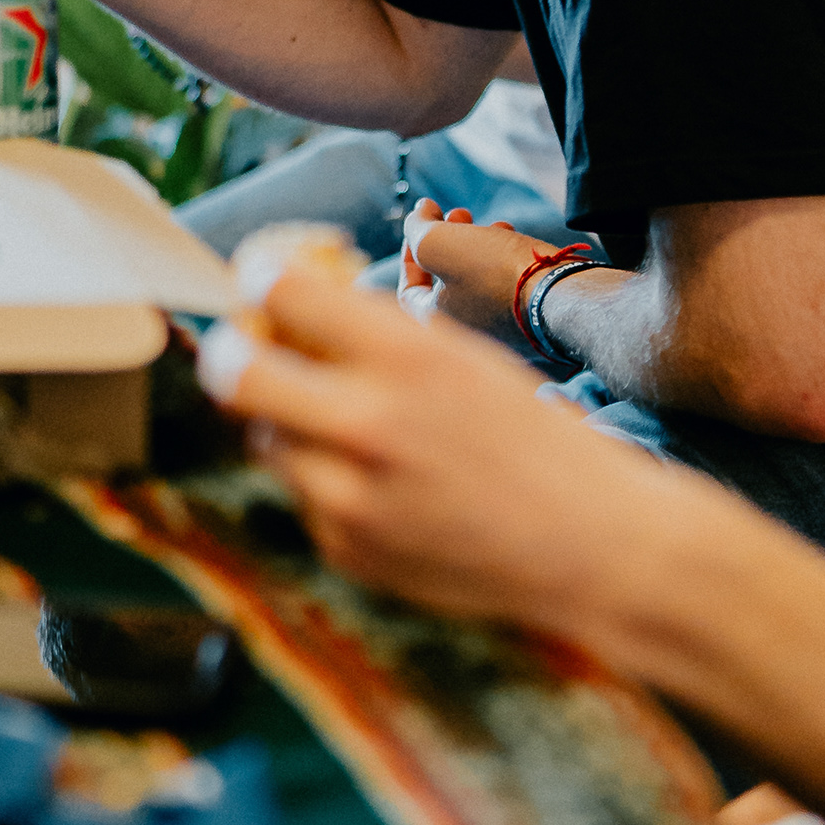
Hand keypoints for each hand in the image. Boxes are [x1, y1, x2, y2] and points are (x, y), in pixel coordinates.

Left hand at [208, 263, 696, 638]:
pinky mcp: (346, 549)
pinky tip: (386, 482)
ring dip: (287, 418)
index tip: (270, 280)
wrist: (590, 546)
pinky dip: (326, 478)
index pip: (277, 290)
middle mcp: (369, 425)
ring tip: (351, 422)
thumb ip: (376, 330)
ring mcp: (350, 498)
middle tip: (257, 348)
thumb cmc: (531, 440)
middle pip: (234, 371)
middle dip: (235, 351)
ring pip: (263, 436)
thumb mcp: (463, 358)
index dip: (261, 275)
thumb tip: (287, 297)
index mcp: (407, 358)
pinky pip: (301, 494)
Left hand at [399, 199, 561, 339]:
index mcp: (435, 323)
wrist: (557, 293)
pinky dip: (502, 257)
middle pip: (444, 281)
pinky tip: (511, 235)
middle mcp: (464, 330)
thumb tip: (420, 214)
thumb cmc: (491, 272)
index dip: (409, 251)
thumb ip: (416, 228)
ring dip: (477, 242)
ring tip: (491, 222)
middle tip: (459, 213)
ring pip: (477, 278)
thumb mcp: (436, 242)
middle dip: (447, 238)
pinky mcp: (524, 316)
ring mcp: (498, 326)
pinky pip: (504, 284)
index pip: (408, 291)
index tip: (425, 221)